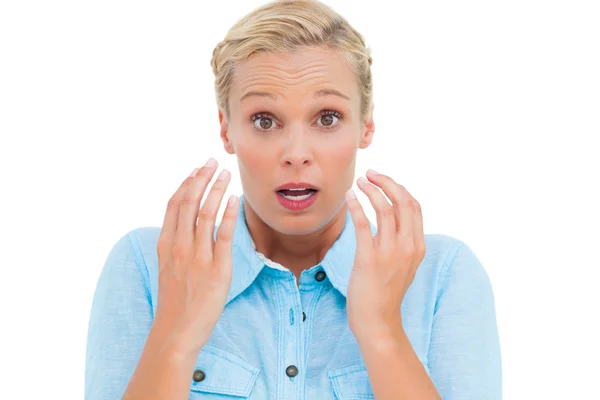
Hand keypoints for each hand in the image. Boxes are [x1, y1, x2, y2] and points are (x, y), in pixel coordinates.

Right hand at [154, 158, 238, 355]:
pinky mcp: (216, 269)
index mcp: (165, 245)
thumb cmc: (174, 302)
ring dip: (216, 189)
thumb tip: (187, 227)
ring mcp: (197, 257)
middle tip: (212, 161)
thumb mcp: (168, 269)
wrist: (176, 332)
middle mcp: (179, 247)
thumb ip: (176, 246)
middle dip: (201, 178)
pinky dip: (228, 214)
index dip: (185, 184)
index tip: (195, 170)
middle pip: (189, 203)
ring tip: (225, 173)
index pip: (174, 205)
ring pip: (205, 214)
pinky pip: (223, 236)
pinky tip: (234, 199)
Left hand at [345, 169, 425, 339]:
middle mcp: (408, 247)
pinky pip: (364, 225)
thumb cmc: (385, 293)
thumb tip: (392, 221)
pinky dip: (356, 206)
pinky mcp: (369, 259)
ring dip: (371, 190)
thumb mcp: (402, 265)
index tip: (383, 180)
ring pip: (385, 209)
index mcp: (417, 246)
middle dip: (387, 182)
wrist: (378, 323)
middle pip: (403, 202)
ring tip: (358, 182)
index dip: (399, 188)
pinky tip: (349, 196)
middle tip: (370, 174)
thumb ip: (401, 243)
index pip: (414, 206)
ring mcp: (390, 253)